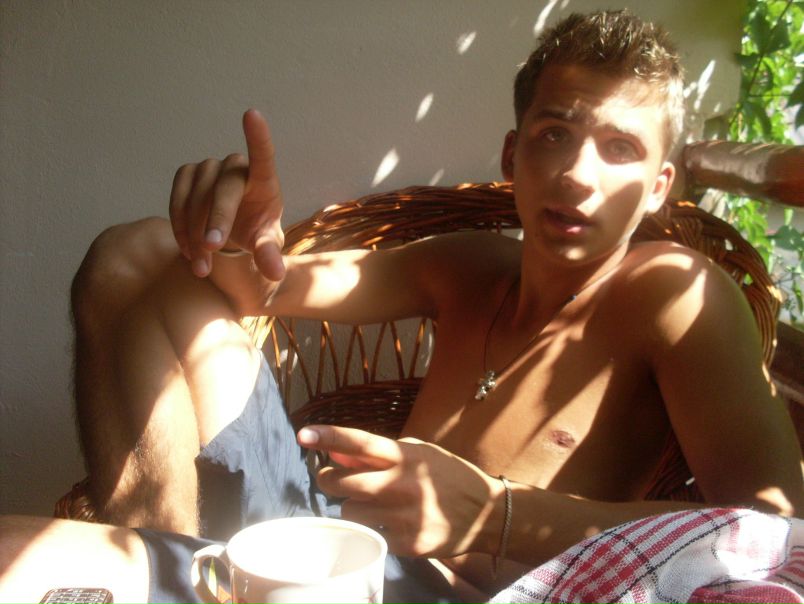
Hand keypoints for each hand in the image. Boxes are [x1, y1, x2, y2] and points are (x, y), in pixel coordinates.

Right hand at [169, 109, 284, 279]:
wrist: (233, 229)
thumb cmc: (256, 230)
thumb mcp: (265, 244)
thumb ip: (269, 255)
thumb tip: (277, 273)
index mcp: (264, 179)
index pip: (263, 155)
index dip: (258, 136)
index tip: (252, 114)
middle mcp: (236, 167)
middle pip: (224, 188)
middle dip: (217, 219)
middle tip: (212, 248)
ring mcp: (209, 168)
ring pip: (196, 197)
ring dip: (195, 233)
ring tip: (201, 266)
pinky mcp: (187, 175)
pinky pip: (177, 199)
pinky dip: (179, 226)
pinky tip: (188, 250)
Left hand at [297, 425, 500, 557]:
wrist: (488, 513)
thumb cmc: (447, 477)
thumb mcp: (418, 454)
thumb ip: (378, 454)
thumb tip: (337, 453)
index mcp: (407, 456)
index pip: (362, 443)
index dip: (330, 437)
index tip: (303, 435)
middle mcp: (404, 484)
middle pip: (343, 482)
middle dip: (329, 480)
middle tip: (332, 479)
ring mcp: (406, 517)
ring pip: (351, 512)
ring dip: (353, 507)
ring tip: (373, 503)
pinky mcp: (409, 544)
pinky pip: (371, 535)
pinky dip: (373, 528)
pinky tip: (392, 522)